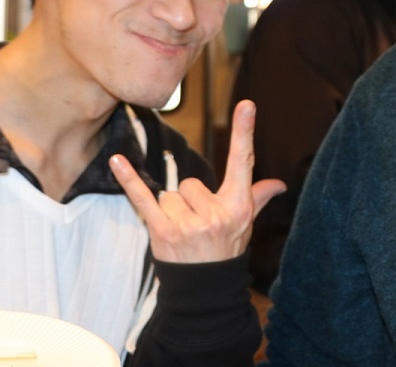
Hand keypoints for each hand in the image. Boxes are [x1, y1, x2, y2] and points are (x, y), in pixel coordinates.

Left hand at [110, 99, 285, 262]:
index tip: (246, 105)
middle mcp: (216, 214)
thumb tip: (279, 184)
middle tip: (197, 224)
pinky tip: (116, 160)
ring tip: (182, 233)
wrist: (204, 290)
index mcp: (238, 206)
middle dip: (190, 200)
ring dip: (172, 210)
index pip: (243, 162)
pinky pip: (143, 197)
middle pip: (192, 182)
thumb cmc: (225, 251)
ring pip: (170, 194)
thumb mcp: (245, 224)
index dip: (244, 132)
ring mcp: (189, 224)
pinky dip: (128, 179)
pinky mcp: (162, 231)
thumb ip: (258, 197)